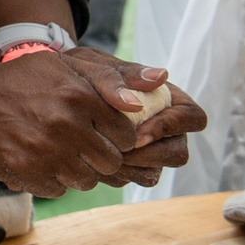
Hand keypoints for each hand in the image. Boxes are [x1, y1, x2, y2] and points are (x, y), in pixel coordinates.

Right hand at [0, 50, 200, 195]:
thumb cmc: (21, 81)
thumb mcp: (64, 66)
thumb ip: (111, 76)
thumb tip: (160, 81)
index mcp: (79, 96)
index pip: (127, 134)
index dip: (117, 136)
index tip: (100, 131)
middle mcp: (65, 125)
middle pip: (111, 161)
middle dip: (100, 155)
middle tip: (79, 143)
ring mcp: (45, 152)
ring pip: (88, 179)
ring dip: (79, 170)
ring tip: (59, 152)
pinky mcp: (26, 172)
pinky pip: (60, 188)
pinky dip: (53, 179)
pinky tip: (39, 160)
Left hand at [65, 48, 203, 186]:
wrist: (51, 90)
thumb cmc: (80, 72)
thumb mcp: (95, 66)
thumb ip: (123, 74)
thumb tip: (161, 77)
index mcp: (168, 100)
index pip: (193, 117)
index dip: (171, 127)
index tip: (136, 132)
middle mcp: (164, 128)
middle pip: (177, 153)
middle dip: (148, 156)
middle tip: (117, 151)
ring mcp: (149, 149)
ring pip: (155, 171)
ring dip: (130, 168)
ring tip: (100, 156)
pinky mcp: (131, 164)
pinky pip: (133, 178)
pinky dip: (117, 175)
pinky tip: (92, 164)